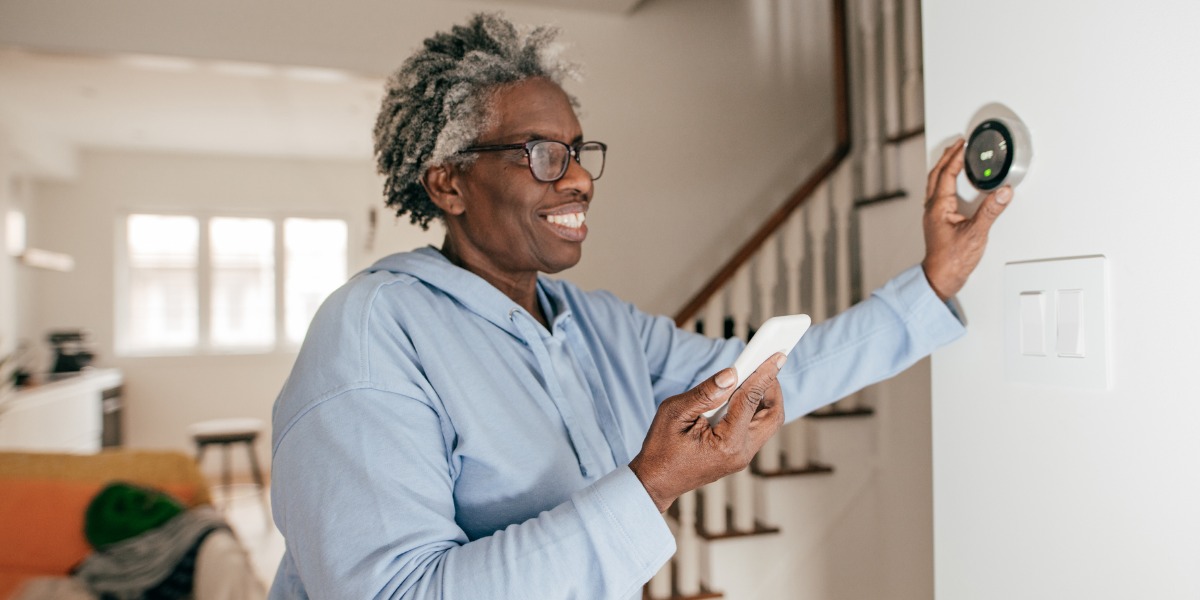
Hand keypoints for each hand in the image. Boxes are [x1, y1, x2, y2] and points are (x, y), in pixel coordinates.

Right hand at [628, 354, 785, 512]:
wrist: (655, 482)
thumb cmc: (660, 449)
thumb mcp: (675, 412)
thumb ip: (705, 392)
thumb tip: (730, 374)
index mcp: (727, 443)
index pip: (751, 400)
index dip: (764, 374)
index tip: (777, 355)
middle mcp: (741, 453)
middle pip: (773, 415)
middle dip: (772, 387)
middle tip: (764, 365)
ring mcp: (741, 457)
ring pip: (768, 423)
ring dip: (764, 398)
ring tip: (751, 377)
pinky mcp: (737, 455)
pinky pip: (755, 429)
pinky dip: (753, 409)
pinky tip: (739, 395)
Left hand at [921, 138, 1012, 300]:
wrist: (941, 277)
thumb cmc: (952, 260)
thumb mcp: (976, 234)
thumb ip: (991, 211)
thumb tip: (1004, 191)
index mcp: (938, 207)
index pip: (946, 174)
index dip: (955, 157)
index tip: (964, 143)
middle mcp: (932, 208)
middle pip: (936, 174)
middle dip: (947, 157)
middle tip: (958, 144)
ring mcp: (933, 215)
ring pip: (935, 183)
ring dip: (944, 167)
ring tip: (954, 157)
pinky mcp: (937, 221)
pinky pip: (938, 193)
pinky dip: (945, 181)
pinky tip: (953, 184)